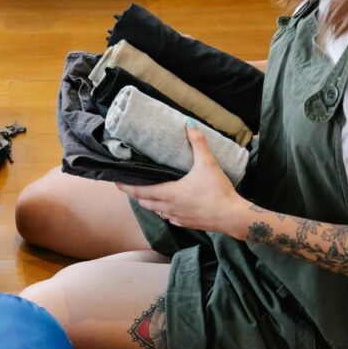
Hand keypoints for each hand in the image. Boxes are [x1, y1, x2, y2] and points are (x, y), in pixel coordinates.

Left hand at [117, 123, 251, 237]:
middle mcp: (168, 208)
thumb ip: (198, 143)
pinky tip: (170, 204)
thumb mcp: (207, 164)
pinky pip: (168, 217)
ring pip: (156, 210)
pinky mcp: (185, 224)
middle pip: (144, 202)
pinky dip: (164, 210)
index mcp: (168, 193)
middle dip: (137, 194)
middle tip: (132, 184)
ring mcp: (176, 218)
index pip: (139, 191)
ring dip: (150, 202)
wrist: (231, 217)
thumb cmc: (217, 191)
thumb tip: (189, 125)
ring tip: (150, 192)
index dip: (126, 187)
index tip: (116, 182)